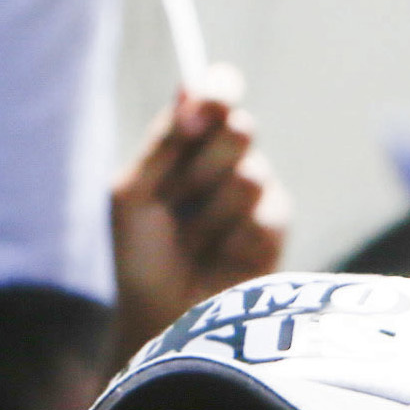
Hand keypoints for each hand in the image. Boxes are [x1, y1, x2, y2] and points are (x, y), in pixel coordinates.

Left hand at [110, 72, 291, 348]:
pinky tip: (220, 260)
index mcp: (189, 142)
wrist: (161, 319)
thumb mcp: (134, 193)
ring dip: (212, 212)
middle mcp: (226, 160)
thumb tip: (191, 90)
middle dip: (203, 163)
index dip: (218, 90)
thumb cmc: (139, 258)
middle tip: (177, 196)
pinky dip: (234, 239)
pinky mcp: (275, 230)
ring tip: (194, 243)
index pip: (217, 93)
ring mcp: (254, 194)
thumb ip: (163, 142)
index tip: (204, 101)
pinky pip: (267, 214)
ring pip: (251, 174)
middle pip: (240, 127)